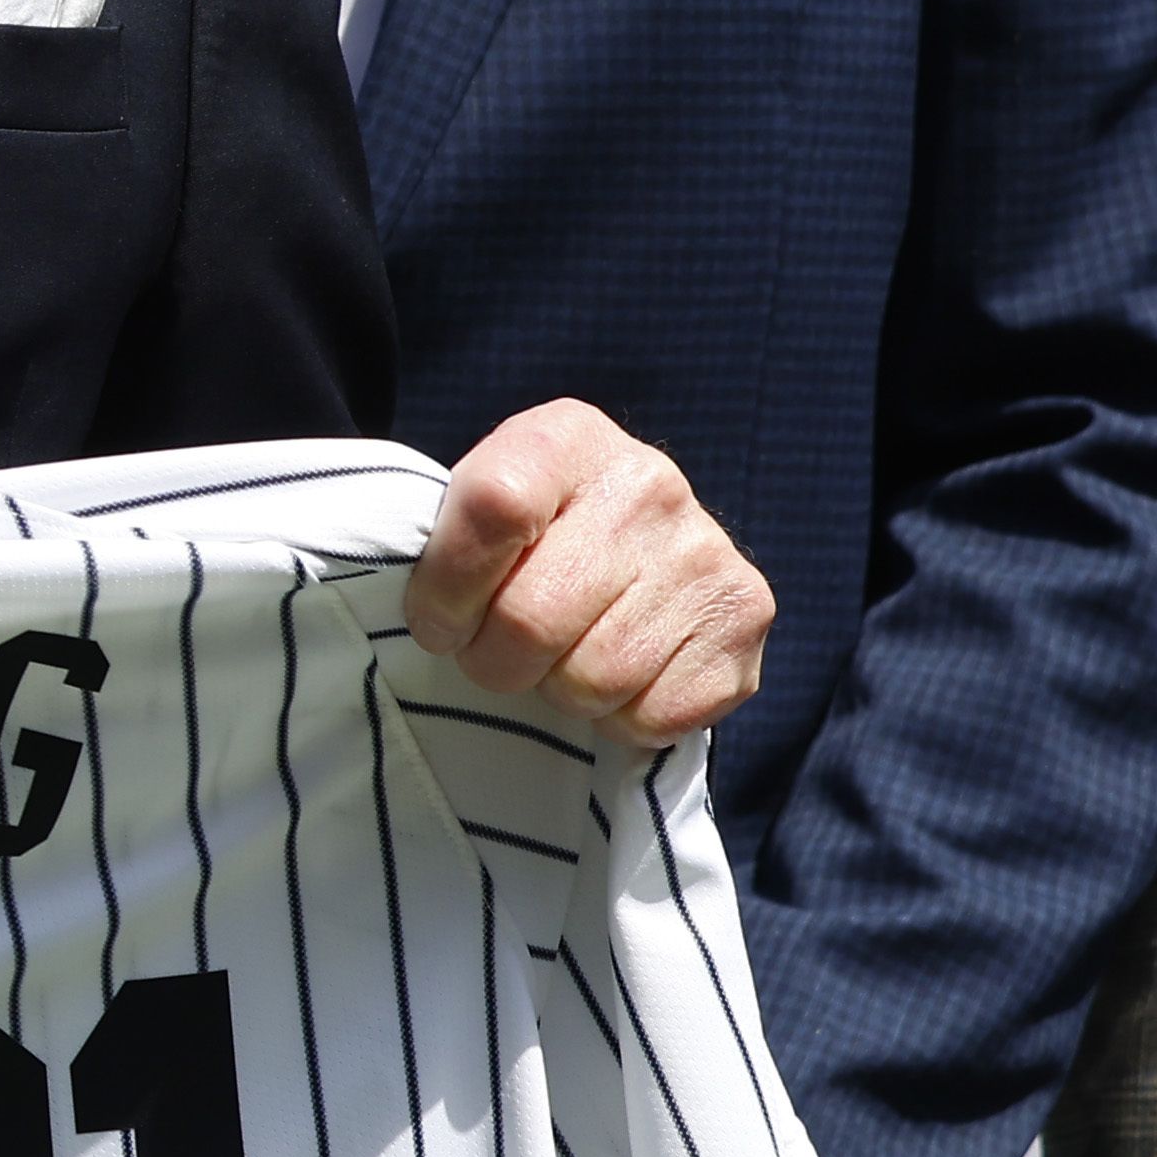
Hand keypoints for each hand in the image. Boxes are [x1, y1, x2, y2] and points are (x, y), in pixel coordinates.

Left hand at [407, 402, 772, 748]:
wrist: (637, 547)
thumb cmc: (532, 537)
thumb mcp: (479, 506)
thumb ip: (447, 538)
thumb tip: (410, 603)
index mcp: (566, 438)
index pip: (491, 511)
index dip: (447, 590)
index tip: (437, 622)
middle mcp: (648, 484)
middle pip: (532, 619)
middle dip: (493, 660)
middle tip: (496, 654)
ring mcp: (706, 552)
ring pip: (591, 679)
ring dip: (557, 691)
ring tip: (562, 658)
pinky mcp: (745, 620)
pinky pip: (653, 715)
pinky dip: (620, 718)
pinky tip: (622, 673)